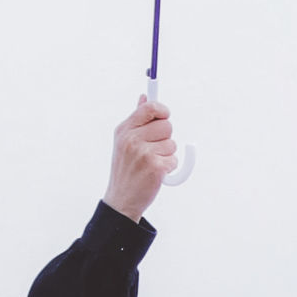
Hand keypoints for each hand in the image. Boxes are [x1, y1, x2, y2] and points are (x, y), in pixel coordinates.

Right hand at [103, 94, 177, 217]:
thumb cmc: (126, 170)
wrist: (121, 200)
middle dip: (165, 138)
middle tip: (153, 150)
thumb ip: (136, 119)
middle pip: (166, 125)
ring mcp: (143, 153)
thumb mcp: (124, 141)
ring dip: (167, 155)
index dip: (162, 110)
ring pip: (172, 144)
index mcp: (124, 130)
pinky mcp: (155, 167)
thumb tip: (143, 97)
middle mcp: (131, 139)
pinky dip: (169, 168)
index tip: (164, 115)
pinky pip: (174, 159)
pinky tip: (156, 174)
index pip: (150, 108)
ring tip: (152, 164)